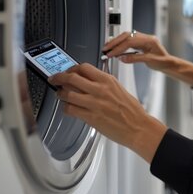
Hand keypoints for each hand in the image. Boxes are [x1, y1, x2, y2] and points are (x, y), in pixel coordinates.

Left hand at [49, 63, 166, 162]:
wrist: (138, 127)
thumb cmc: (131, 111)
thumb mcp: (119, 89)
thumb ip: (103, 83)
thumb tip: (88, 81)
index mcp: (108, 80)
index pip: (84, 67)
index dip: (72, 68)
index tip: (67, 71)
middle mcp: (100, 89)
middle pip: (72, 77)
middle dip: (58, 77)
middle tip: (54, 79)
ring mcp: (95, 103)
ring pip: (67, 93)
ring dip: (60, 94)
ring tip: (60, 95)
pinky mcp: (91, 117)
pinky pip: (70, 109)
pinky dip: (65, 108)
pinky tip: (67, 108)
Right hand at [103, 31, 173, 73]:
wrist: (169, 63)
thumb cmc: (163, 62)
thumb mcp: (149, 61)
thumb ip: (135, 58)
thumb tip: (122, 58)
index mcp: (149, 40)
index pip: (130, 41)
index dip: (119, 47)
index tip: (111, 53)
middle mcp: (145, 37)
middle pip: (126, 36)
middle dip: (115, 42)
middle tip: (106, 49)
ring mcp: (143, 39)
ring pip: (126, 37)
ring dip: (116, 42)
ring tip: (108, 48)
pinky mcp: (141, 42)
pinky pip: (128, 41)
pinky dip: (121, 44)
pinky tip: (116, 49)